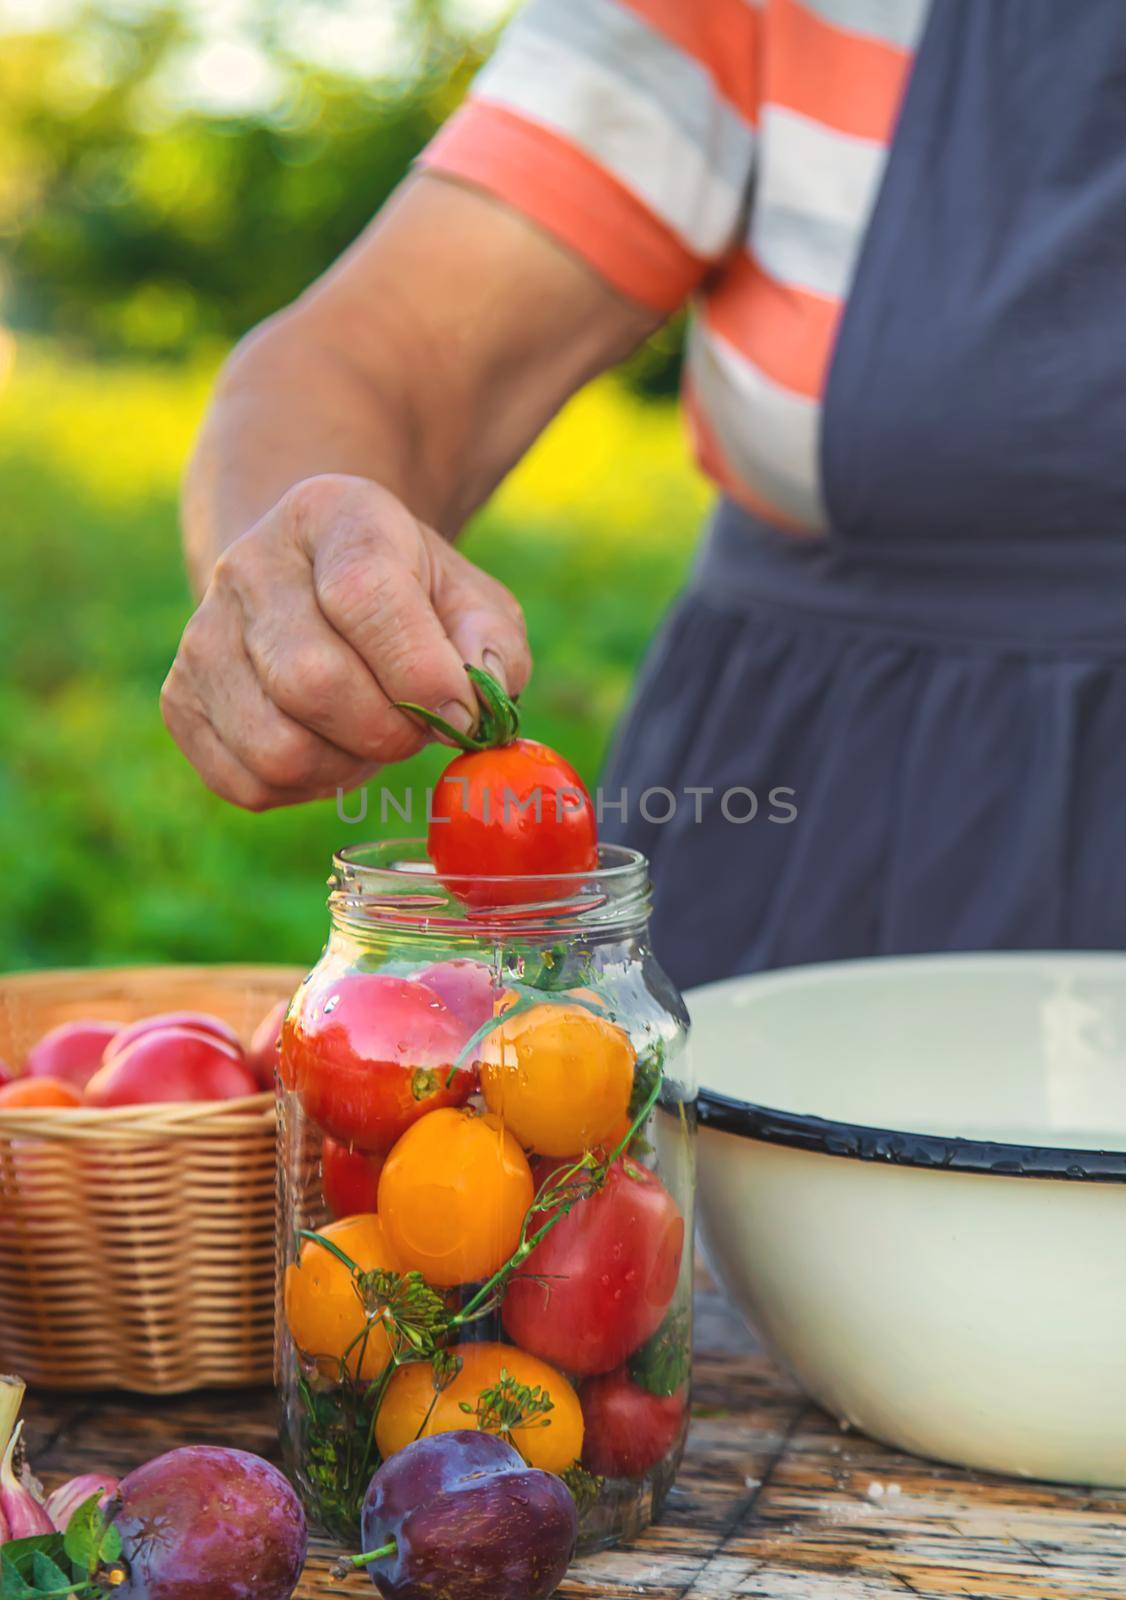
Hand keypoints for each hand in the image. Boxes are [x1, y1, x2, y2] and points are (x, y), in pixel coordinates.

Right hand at [161, 473, 530, 809]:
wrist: (316, 589)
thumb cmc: (411, 601)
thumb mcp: (469, 599)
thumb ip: (491, 644)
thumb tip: (475, 701)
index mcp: (332, 516)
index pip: (364, 595)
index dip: (420, 671)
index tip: (461, 712)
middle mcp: (250, 565)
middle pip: (312, 681)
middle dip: (387, 731)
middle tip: (415, 727)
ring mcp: (201, 635)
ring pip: (276, 747)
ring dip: (345, 765)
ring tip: (369, 734)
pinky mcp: (180, 701)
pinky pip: (244, 783)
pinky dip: (302, 788)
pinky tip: (326, 748)